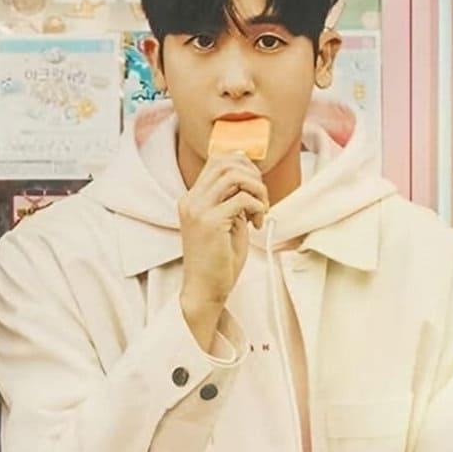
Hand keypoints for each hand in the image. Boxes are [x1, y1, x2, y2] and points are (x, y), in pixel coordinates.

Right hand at [179, 142, 267, 325]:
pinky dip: (257, 206)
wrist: (204, 291)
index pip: (217, 161)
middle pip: (225, 162)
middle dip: (252, 175)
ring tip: (261, 210)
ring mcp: (198, 210)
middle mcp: (191, 200)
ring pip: (234, 175)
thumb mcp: (226, 222)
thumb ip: (233, 199)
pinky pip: (242, 199)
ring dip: (256, 189)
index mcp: (192, 199)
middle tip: (261, 198)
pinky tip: (257, 223)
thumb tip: (250, 175)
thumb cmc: (218, 261)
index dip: (243, 165)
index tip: (256, 187)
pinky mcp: (210, 222)